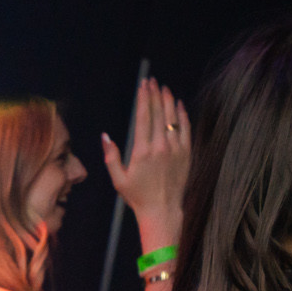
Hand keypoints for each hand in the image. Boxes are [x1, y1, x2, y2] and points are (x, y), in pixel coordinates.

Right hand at [101, 78, 191, 236]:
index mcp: (142, 151)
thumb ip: (111, 156)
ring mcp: (175, 149)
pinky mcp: (186, 153)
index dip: (143, 98)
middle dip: (155, 94)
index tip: (142, 86)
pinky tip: (179, 105)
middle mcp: (160, 146)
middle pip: (158, 113)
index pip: (143, 117)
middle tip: (152, 81)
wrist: (162, 209)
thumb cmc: (137, 196)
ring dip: (168, 101)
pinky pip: (185, 128)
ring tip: (164, 88)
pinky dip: (182, 115)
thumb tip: (105, 136)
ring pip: (172, 118)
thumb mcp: (118, 179)